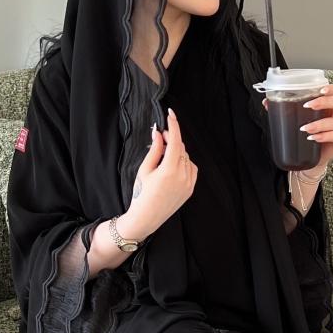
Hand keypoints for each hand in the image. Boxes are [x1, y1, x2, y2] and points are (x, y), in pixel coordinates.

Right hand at [124, 107, 197, 237]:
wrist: (146, 218)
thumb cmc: (141, 194)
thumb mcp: (144, 169)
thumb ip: (154, 150)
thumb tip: (158, 133)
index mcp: (169, 170)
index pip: (174, 140)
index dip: (173, 125)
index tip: (170, 114)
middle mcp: (182, 176)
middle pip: (180, 148)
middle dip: (171, 139)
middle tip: (160, 136)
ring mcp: (188, 183)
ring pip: (186, 157)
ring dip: (176, 151)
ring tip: (162, 156)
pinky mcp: (190, 189)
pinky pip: (191, 168)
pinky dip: (184, 162)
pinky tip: (172, 166)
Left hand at [262, 83, 332, 170]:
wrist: (311, 160)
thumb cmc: (306, 137)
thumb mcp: (295, 121)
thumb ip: (284, 110)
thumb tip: (266, 102)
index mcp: (329, 105)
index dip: (329, 89)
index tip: (319, 90)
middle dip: (323, 102)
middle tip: (308, 106)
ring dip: (320, 123)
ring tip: (306, 128)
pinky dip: (326, 136)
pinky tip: (314, 138)